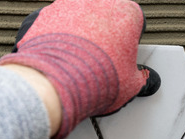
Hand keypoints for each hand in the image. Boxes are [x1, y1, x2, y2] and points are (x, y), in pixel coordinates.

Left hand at [0, 0, 160, 138]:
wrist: (58, 82)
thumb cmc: (96, 78)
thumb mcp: (132, 85)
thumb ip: (139, 76)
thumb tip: (140, 79)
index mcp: (126, 12)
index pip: (133, 22)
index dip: (129, 42)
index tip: (124, 56)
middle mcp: (98, 2)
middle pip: (104, 17)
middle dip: (103, 36)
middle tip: (101, 60)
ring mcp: (69, 5)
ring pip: (78, 19)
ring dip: (80, 35)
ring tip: (79, 62)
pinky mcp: (44, 14)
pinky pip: (55, 25)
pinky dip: (57, 39)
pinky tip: (60, 59)